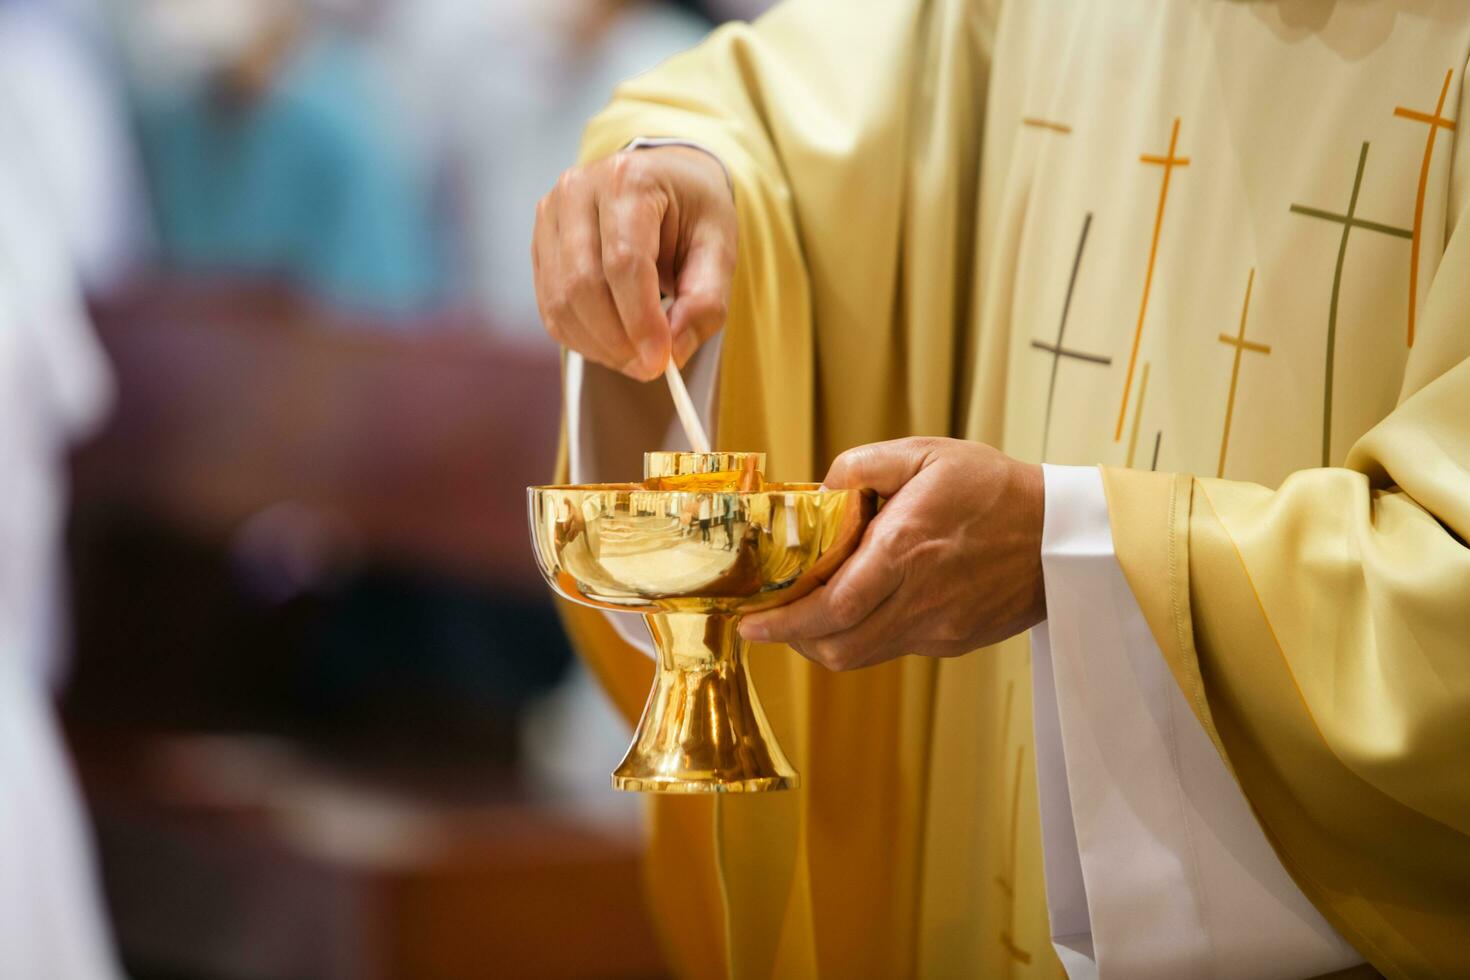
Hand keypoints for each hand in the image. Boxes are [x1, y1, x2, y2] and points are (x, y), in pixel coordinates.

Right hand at [532, 145, 736, 379]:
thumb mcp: (720, 246)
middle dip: (618, 340)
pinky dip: (581, 339)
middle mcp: (577, 190)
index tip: (661, 361)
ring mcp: (550, 216)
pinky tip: (613, 344)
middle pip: (583, 285)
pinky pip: (550, 308)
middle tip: (651, 368)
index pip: (624, 262)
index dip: (640, 320)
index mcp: (628, 179)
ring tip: (636, 357)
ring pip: (561, 302)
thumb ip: (705, 299)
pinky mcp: (539, 245)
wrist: (664, 180)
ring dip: (599, 346)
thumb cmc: (693, 211)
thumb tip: (674, 351)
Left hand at [739, 438, 1045, 670]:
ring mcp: (938, 628)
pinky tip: (865, 605)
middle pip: (837, 646)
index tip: (750, 622)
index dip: (783, 624)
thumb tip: (820, 490)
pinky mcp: (953, 642)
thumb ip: (862, 464)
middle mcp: (919, 599)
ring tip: (810, 612)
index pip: (829, 607)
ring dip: (825, 641)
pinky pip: (893, 647)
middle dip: (794, 639)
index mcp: (906, 550)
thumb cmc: (995, 488)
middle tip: (771, 620)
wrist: (1064, 537)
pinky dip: (865, 634)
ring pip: (861, 655)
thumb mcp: (926, 453)